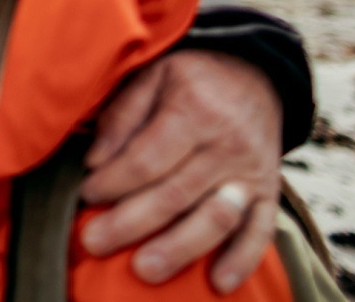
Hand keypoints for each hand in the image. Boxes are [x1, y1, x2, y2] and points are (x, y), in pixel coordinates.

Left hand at [80, 50, 281, 293]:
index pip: (147, 158)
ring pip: (215, 218)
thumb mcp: (153, 74)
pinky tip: (218, 282)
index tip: (85, 195)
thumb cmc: (191, 76)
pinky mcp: (269, 192)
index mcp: (194, 110)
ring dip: (179, 249)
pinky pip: (260, 231)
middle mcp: (227, 144)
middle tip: (94, 242)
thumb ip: (122, 115)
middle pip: (175, 193)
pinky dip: (242, 259)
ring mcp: (251, 172)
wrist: (256, 74)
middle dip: (131, 223)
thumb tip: (95, 161)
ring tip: (144, 270)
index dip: (113, 182)